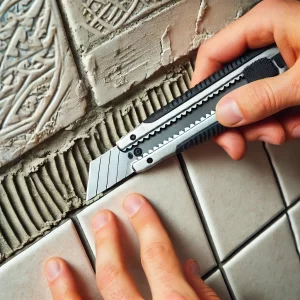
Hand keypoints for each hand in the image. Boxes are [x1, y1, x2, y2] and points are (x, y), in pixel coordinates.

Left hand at [44, 194, 218, 299]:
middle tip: (101, 220)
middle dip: (107, 241)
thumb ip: (202, 293)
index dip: (145, 223)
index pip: (156, 253)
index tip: (135, 204)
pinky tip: (58, 295)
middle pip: (116, 273)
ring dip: (68, 283)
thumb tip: (189, 268)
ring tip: (57, 264)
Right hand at [191, 0, 299, 159]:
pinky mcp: (294, 81)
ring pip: (253, 101)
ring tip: (287, 127)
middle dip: (241, 118)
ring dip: (267, 124)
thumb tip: (228, 113)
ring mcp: (283, 65)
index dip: (202, 85)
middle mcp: (272, 44)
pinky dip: (285, 122)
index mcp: (268, 26)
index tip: (200, 114)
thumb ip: (264, 97)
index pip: (213, 55)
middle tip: (244, 138)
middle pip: (232, 85)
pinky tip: (299, 121)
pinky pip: (274, 106)